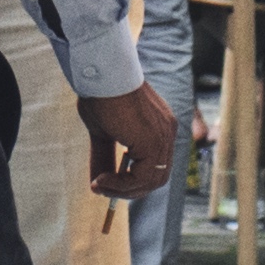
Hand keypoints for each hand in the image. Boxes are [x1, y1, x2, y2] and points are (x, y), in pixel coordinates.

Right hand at [77, 82, 178, 201]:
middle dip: (129, 190)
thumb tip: (97, 184)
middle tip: (103, 189)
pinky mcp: (153, 142)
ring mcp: (163, 138)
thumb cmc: (101, 95)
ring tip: (99, 185)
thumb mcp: (103, 132)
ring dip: (122, 190)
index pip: (156, 166)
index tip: (108, 183)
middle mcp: (167, 132)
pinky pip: (141, 177)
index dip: (134, 180)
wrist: (102, 74)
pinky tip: (102, 180)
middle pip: (157, 178)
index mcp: (161, 127)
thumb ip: (105, 157)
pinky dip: (121, 185)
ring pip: (150, 181)